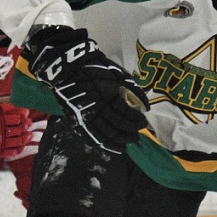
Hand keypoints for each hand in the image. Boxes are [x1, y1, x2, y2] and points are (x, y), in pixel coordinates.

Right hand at [25, 25, 148, 149]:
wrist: (70, 68)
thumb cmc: (97, 69)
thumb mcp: (118, 75)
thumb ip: (133, 90)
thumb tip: (146, 107)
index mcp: (106, 96)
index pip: (125, 114)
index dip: (136, 120)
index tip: (144, 121)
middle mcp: (96, 109)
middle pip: (117, 126)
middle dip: (130, 132)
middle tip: (138, 134)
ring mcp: (85, 117)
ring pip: (106, 135)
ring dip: (121, 140)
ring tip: (130, 141)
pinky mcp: (77, 122)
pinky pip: (94, 138)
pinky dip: (107, 145)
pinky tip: (119, 148)